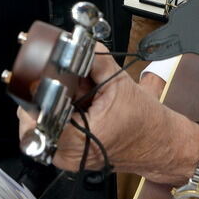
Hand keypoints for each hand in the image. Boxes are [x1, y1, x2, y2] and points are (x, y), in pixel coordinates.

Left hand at [17, 50, 198, 181]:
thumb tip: (78, 43)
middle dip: (50, 95)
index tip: (47, 80)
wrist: (161, 143)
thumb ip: (95, 59)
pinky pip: (54, 128)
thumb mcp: (120, 82)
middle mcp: (69, 154)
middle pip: (37, 117)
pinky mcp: (70, 154)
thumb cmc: (146, 122)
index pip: (39, 117)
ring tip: (80, 98)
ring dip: (57, 104)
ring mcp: (67, 156)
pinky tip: (82, 107)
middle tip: (70, 85)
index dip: (41, 93)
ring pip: (44, 121)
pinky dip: (64, 113)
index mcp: (80, 140)